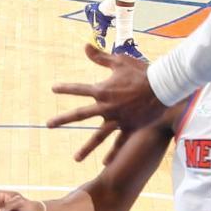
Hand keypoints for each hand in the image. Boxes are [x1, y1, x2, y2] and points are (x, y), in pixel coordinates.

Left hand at [50, 44, 168, 161]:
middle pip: (80, 115)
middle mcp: (106, 107)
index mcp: (102, 91)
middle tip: (48, 125)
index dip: (65, 88)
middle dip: (63, 119)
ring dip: (86, 148)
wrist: (162, 86)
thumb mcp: (119, 61)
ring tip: (76, 159)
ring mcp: (117, 119)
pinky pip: (120, 143)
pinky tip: (106, 164)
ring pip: (98, 136)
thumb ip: (100, 57)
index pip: (79, 89)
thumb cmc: (140, 71)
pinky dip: (114, 154)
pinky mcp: (130, 127)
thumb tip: (85, 46)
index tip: (53, 89)